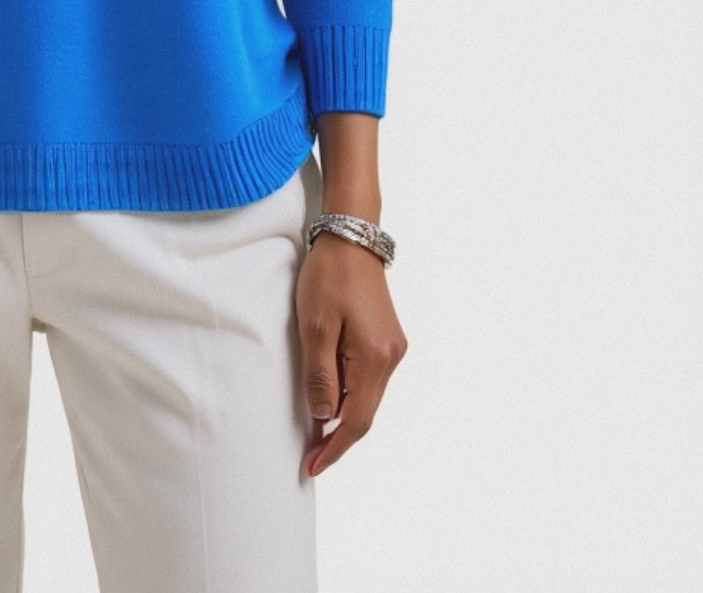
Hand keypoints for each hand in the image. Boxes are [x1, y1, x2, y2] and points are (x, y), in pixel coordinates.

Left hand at [295, 235, 407, 475]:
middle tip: (309, 453)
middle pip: (365, 412)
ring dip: (342, 412)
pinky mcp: (387, 338)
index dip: (334, 448)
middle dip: (337, 435)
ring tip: (313, 425)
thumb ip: (320, 374)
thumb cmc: (329, 275)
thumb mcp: (314, 325)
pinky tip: (329, 391)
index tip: (312, 466)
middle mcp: (392, 357)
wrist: (351, 236)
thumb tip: (324, 418)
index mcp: (375, 357)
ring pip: (367, 395)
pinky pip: (368, 377)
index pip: (356, 420)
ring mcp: (392, 347)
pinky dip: (349, 391)